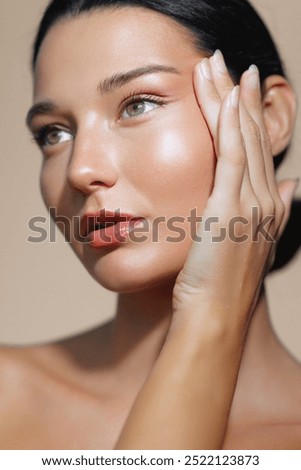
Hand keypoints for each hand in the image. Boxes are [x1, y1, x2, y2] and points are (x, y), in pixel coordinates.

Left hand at [172, 50, 296, 334]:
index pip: (254, 151)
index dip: (246, 118)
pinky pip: (231, 154)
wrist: (213, 316)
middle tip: (231, 64)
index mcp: (266, 207)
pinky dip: (229, 122)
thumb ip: (270, 213)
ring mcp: (251, 202)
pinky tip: (224, 94)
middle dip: (239, 97)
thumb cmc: (219, 286)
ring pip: (240, 138)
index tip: (238, 90)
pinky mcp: (231, 205)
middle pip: (250, 137)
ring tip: (219, 65)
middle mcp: (265, 200)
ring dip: (230, 98)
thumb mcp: (248, 245)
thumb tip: (292, 189)